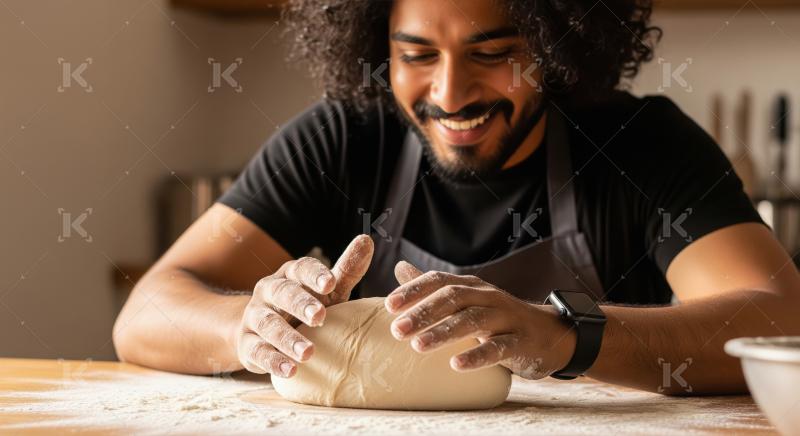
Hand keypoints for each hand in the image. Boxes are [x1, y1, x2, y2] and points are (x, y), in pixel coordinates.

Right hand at [235, 234, 372, 376]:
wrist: (263, 331)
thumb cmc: (305, 306)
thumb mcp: (327, 289)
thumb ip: (346, 269)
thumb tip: (367, 239)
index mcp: (290, 275)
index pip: (300, 269)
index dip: (314, 275)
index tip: (329, 283)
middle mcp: (269, 291)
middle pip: (282, 293)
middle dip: (300, 304)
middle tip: (320, 316)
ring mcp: (255, 317)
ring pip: (269, 324)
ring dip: (288, 338)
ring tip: (309, 353)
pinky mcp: (247, 344)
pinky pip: (257, 351)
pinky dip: (273, 361)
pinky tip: (290, 370)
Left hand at [384, 261, 576, 378]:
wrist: (547, 333)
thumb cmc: (497, 317)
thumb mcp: (467, 299)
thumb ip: (434, 287)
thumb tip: (399, 268)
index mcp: (471, 286)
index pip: (439, 281)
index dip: (414, 291)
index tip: (389, 306)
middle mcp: (488, 297)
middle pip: (454, 298)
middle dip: (423, 312)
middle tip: (397, 329)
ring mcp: (506, 318)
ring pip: (474, 321)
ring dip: (444, 332)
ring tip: (418, 346)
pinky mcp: (521, 342)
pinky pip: (499, 348)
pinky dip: (477, 356)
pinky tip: (456, 365)